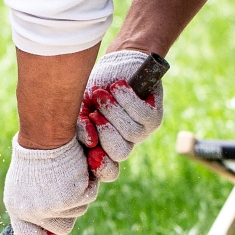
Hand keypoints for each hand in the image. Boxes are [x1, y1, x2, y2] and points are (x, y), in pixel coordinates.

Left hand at [4, 137, 98, 234]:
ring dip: (79, 194)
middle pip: (62, 228)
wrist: (46, 134)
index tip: (52, 232)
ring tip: (68, 171)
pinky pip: (88, 196)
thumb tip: (48, 227)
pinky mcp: (70, 198)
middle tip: (67, 189)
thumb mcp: (26, 180)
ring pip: (78, 211)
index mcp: (16, 207)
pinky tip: (77, 166)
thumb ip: (33, 201)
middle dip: (69, 211)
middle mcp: (31, 211)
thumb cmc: (37, 150)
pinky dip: (88, 182)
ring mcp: (51, 207)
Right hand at [76, 50, 163, 182]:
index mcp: (103, 146)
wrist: (116, 63)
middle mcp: (124, 142)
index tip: (93, 155)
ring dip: (114, 111)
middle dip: (106, 133)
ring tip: (102, 93)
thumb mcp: (81, 106)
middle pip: (120, 152)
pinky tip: (118, 86)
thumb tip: (90, 142)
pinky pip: (142, 115)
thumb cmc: (95, 87)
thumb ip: (80, 126)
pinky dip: (127, 100)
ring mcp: (141, 132)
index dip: (101, 167)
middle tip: (94, 113)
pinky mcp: (154, 117)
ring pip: (131, 133)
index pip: (106, 170)